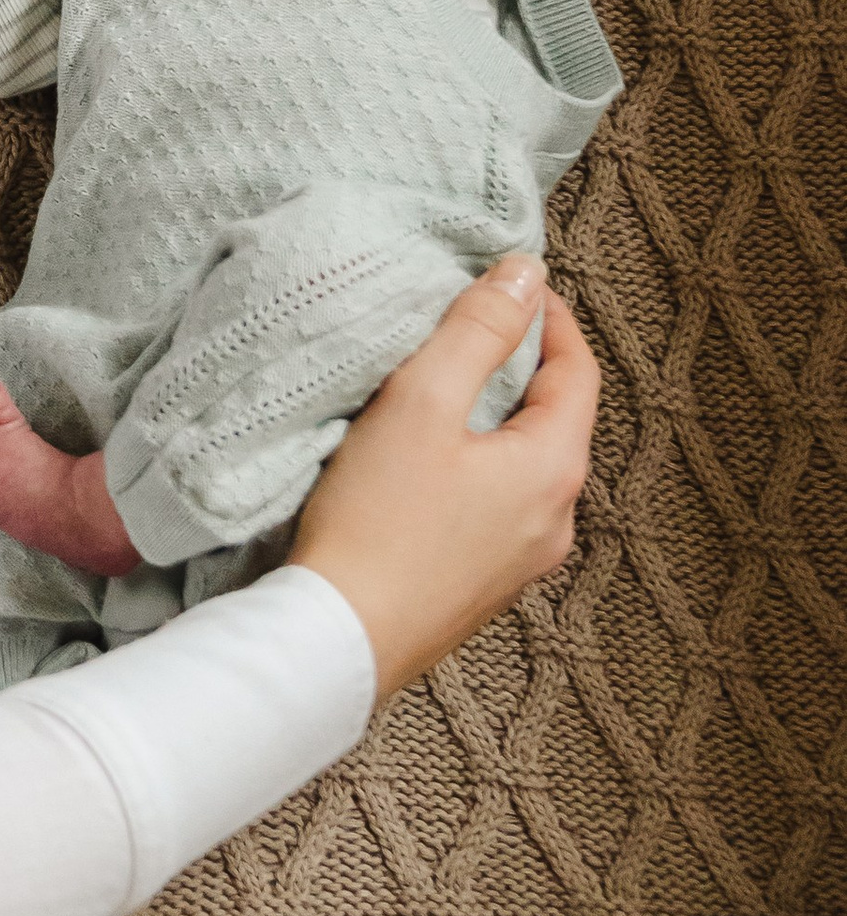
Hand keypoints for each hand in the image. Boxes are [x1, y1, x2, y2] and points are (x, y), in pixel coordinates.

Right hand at [290, 261, 595, 697]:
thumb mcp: (422, 402)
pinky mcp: (480, 589)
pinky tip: (422, 465)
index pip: (579, 372)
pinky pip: (494, 509)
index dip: (551, 319)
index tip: (512, 285)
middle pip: (555, 421)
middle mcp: (554, 521)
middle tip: (472, 327)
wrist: (337, 642)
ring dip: (494, 422)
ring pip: (523, 468)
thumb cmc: (377, 523)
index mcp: (553, 470)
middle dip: (520, 368)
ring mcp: (520, 563)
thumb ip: (476, 330)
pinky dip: (473, 469)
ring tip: (440, 391)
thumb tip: (524, 274)